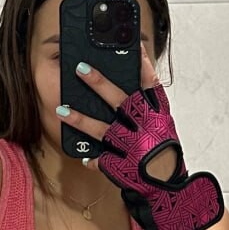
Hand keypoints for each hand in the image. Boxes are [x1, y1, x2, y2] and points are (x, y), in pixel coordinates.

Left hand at [61, 46, 175, 178]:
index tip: (133, 46)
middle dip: (99, 84)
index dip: (143, 64)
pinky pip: (101, 161)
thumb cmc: (164, 149)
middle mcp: (143, 128)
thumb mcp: (162, 122)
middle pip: (120, 101)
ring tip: (61, 109)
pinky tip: (83, 157)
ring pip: (102, 130)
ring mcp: (130, 147)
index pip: (150, 85)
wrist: (167, 183)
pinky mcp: (120, 166)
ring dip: (80, 120)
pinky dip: (92, 160)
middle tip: (81, 68)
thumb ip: (148, 103)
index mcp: (156, 115)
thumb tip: (133, 76)